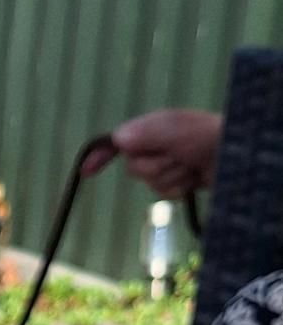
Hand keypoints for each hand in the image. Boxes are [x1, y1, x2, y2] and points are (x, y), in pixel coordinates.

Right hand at [81, 109, 221, 195]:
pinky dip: (180, 188)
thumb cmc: (209, 137)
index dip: (100, 155)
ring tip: (192, 166)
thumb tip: (117, 139)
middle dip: (156, 166)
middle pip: (134, 168)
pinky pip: (165, 194)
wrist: (238, 156)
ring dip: (173, 177)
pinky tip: (194, 178)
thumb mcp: (177, 130)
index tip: (86, 171)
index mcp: (151, 130)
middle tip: (180, 156)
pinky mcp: (177, 183)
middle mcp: (155, 147)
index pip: (118, 143)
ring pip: (150, 183)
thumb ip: (147, 133)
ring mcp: (166, 166)